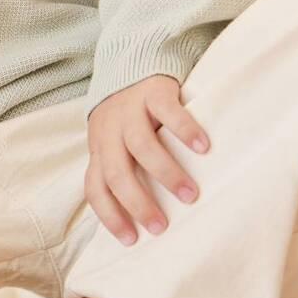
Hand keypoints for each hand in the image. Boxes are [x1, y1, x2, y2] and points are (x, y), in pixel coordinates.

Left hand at [86, 75, 208, 245]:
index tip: (131, 240)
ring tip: (190, 195)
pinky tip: (203, 149)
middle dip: (138, 203)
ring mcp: (129, 109)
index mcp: (98, 148)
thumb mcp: (116, 141)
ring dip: (166, 173)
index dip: (109, 215)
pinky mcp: (153, 90)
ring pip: (141, 145)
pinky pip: (168, 111)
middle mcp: (109, 131)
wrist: (134, 58)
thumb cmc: (130, 114)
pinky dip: (185, 131)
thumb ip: (123, 168)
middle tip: (161, 227)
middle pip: (116, 172)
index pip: (95, 188)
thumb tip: (143, 217)